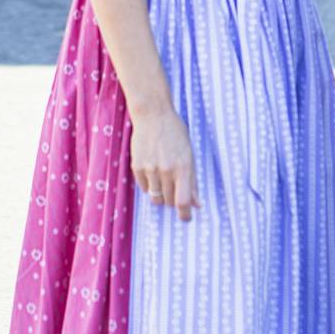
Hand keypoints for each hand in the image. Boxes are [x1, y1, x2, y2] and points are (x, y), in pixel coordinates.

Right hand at [130, 104, 199, 221]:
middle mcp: (166, 170)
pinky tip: (153, 171)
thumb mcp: (189, 154)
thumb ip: (193, 180)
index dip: (185, 215)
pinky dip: (150, 186)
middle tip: (176, 190)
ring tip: (164, 180)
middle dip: (174, 201)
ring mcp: (150, 169)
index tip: (186, 218)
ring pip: (155, 198)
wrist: (153, 115)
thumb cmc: (175, 133)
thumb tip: (197, 204)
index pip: (183, 202)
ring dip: (161, 195)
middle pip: (169, 201)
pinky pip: (144, 188)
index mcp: (183, 167)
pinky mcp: (137, 167)